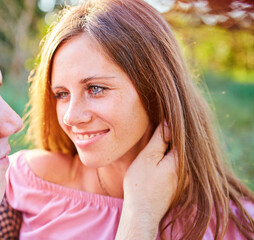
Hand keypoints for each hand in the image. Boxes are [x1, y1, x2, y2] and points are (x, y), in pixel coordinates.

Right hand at [116, 122, 177, 239]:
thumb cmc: (141, 184)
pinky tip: (160, 159)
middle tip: (160, 126)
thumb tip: (168, 121)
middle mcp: (188, 169)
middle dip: (172, 135)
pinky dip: (170, 158)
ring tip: (158, 141)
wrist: (142, 212)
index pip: (181, 135)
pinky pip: (177, 165)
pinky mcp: (179, 185)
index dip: (172, 124)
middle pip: (182, 145)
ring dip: (171, 147)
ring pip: (179, 156)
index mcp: (181, 159)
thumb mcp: (148, 157)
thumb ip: (160, 139)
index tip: (163, 116)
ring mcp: (185, 179)